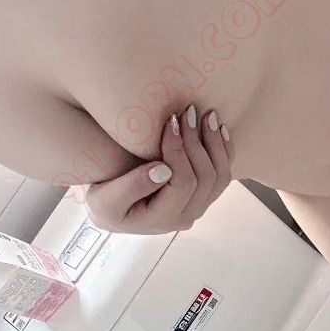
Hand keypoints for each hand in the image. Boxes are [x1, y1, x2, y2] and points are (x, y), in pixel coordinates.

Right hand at [85, 106, 233, 233]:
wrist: (113, 211)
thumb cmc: (105, 204)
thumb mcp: (105, 200)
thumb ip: (131, 187)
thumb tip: (163, 169)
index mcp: (164, 219)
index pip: (183, 182)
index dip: (180, 150)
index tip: (171, 121)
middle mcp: (187, 216)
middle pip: (206, 178)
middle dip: (198, 141)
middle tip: (189, 111)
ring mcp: (198, 207)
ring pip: (220, 177)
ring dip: (216, 144)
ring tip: (208, 115)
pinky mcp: (203, 197)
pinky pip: (222, 176)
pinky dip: (225, 152)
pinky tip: (220, 129)